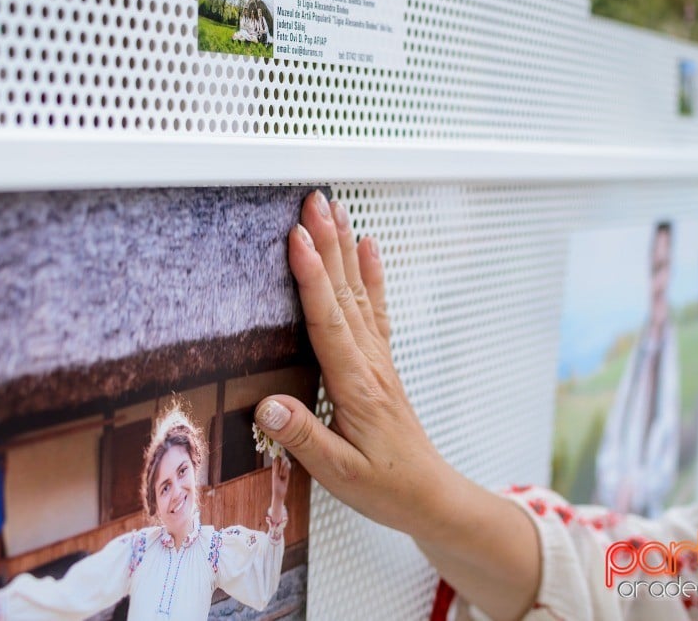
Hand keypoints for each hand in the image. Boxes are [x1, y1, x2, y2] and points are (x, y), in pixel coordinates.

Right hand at [254, 189, 438, 534]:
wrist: (430, 495)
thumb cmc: (387, 486)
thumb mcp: (339, 474)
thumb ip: (303, 438)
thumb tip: (267, 404)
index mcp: (355, 386)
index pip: (328, 323)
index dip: (311, 279)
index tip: (297, 240)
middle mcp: (370, 363)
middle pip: (345, 293)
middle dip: (328, 243)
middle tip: (313, 202)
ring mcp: (378, 360)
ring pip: (359, 293)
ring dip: (345, 249)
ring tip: (335, 210)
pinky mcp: (381, 364)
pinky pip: (376, 310)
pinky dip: (371, 275)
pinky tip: (368, 249)